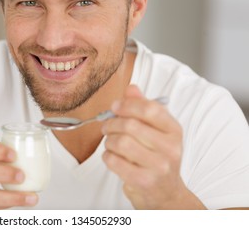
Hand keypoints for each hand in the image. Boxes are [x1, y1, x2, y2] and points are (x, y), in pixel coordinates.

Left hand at [102, 85, 203, 208]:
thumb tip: (131, 88)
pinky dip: (107, 156)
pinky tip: (112, 156)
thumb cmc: (157, 157)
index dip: (127, 104)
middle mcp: (170, 148)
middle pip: (131, 125)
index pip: (150, 109)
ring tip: (111, 142)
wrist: (165, 193)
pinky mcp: (144, 181)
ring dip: (109, 140)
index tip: (115, 106)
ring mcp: (159, 167)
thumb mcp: (156, 131)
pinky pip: (114, 161)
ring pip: (120, 142)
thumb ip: (143, 108)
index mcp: (174, 130)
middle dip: (112, 123)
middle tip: (106, 126)